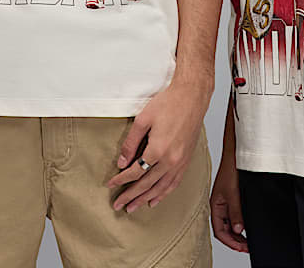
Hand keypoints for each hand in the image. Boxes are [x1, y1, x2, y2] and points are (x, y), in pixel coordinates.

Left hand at [105, 78, 209, 211]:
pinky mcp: (186, 160)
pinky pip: (174, 183)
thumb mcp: (142, 119)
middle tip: (119, 205)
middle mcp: (170, 160)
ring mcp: (180, 162)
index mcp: (158, 150)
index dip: (121, 180)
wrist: (192, 97)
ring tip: (134, 207)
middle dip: (131, 196)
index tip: (111, 184)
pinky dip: (163, 194)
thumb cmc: (169, 103)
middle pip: (147, 184)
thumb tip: (121, 162)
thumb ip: (131, 143)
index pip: (135, 172)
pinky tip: (156, 199)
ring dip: (145, 199)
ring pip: (160, 188)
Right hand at [210, 154, 247, 252]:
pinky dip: (241, 224)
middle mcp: (220, 205)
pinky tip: (248, 226)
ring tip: (248, 240)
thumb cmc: (230, 169)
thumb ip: (235, 212)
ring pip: (231, 224)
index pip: (220, 231)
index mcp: (215, 205)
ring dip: (238, 234)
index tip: (241, 248)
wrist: (236, 154)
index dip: (230, 242)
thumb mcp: (233, 193)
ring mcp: (227, 202)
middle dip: (235, 240)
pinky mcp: (234, 198)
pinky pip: (236, 216)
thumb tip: (238, 229)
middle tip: (247, 247)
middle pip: (225, 230)